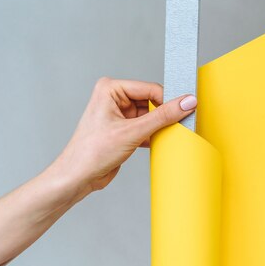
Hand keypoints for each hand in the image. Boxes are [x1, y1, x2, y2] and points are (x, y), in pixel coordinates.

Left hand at [51, 77, 197, 199]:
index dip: (168, 100)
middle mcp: (113, 98)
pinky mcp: (123, 130)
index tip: (186, 110)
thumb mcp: (132, 132)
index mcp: (110, 88)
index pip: (149, 88)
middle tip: (179, 125)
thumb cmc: (91, 152)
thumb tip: (186, 103)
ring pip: (150, 116)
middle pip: (151, 101)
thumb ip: (162, 117)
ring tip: (166, 136)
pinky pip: (146, 127)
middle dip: (163, 115)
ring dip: (159, 127)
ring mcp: (118, 114)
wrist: (78, 177)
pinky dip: (154, 135)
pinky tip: (158, 143)